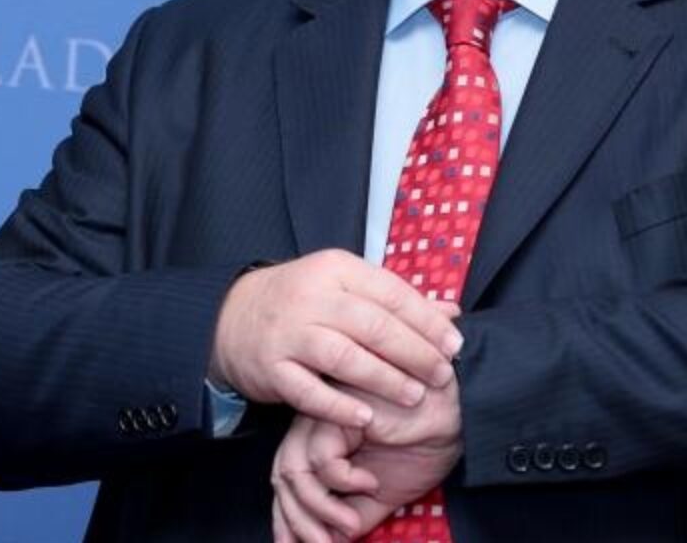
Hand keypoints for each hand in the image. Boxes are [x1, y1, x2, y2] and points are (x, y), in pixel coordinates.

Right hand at [210, 249, 461, 426]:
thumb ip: (396, 300)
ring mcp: (288, 332)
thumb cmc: (304, 301)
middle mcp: (312, 297)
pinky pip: (307, 391)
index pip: (392, 294)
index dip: (427, 321)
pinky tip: (366, 417)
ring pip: (343, 357)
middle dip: (414, 352)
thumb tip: (452, 313)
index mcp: (337, 269)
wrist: (232, 315)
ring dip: (384, 379)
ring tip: (414, 395)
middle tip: (441, 374)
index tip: (454, 344)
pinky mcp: (271, 367)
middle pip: (372, 326)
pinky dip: (338, 406)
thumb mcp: (347, 286)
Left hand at [272, 380, 463, 542]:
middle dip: (297, 520)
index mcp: (324, 437)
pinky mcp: (341, 408)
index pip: (289, 479)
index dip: (287, 517)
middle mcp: (317, 422)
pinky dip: (342, 481)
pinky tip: (370, 484)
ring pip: (294, 469)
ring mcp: (326, 412)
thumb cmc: (426, 441)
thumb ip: (355, 513)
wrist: (462, 410)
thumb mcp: (385, 490)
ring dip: (317, 509)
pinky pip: (321, 457)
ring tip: (348, 526)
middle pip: (284, 475)